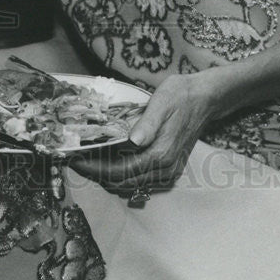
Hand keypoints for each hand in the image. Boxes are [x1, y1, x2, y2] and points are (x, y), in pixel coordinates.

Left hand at [71, 73, 220, 193]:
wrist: (205, 98)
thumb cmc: (181, 95)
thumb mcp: (162, 101)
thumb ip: (147, 123)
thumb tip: (132, 141)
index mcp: (161, 154)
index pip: (120, 171)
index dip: (95, 168)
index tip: (75, 161)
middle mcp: (165, 168)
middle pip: (122, 182)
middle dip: (96, 173)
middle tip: (74, 160)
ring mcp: (168, 171)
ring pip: (130, 184)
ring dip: (107, 176)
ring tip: (86, 161)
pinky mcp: (169, 168)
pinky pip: (140, 180)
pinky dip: (121, 175)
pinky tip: (108, 161)